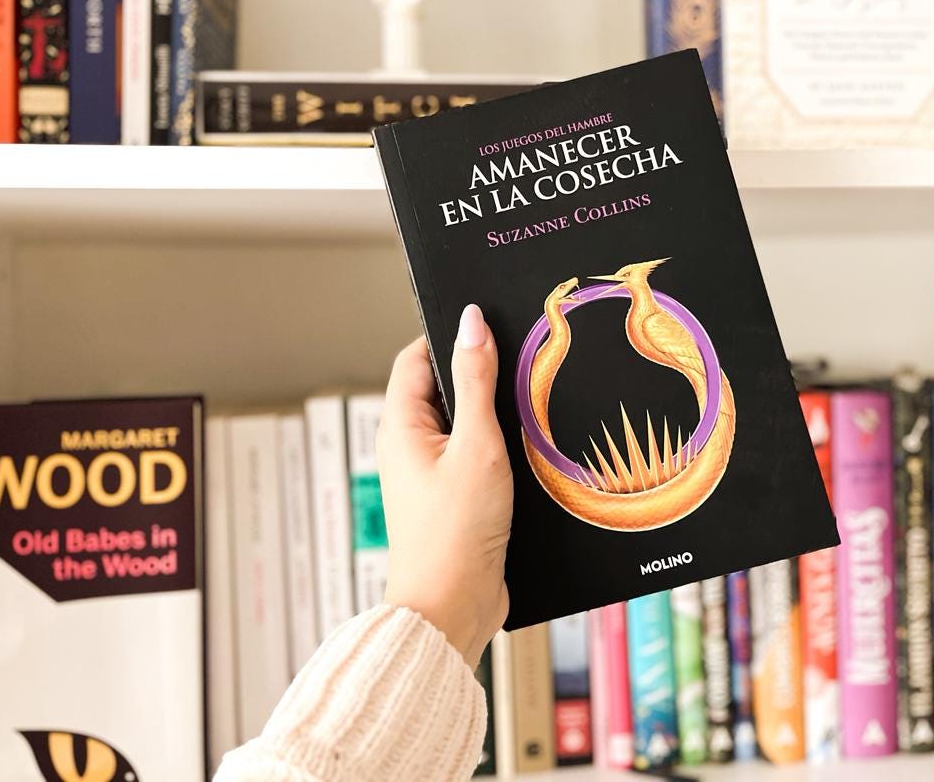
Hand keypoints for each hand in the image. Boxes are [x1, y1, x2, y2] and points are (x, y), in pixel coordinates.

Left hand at [379, 305, 512, 665]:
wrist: (451, 611)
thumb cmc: (454, 532)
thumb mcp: (476, 445)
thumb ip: (476, 381)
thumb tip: (471, 322)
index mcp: (400, 425)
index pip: (417, 357)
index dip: (451, 336)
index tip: (492, 324)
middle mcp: (410, 447)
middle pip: (444, 388)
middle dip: (481, 374)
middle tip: (522, 362)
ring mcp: (431, 475)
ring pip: (466, 425)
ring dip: (496, 416)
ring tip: (531, 407)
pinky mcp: (455, 500)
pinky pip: (478, 458)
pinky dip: (503, 450)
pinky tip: (532, 453)